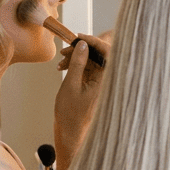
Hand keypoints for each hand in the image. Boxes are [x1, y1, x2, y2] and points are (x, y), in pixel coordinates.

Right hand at [53, 34, 109, 169]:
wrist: (70, 132)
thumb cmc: (71, 114)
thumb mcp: (71, 85)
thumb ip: (78, 63)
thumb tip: (83, 44)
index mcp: (106, 80)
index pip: (107, 52)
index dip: (94, 41)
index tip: (78, 38)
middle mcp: (106, 79)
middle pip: (100, 53)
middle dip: (82, 48)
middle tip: (66, 50)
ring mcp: (101, 81)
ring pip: (92, 59)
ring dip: (77, 56)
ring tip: (61, 62)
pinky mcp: (94, 83)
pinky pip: (88, 67)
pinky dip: (76, 64)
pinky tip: (63, 67)